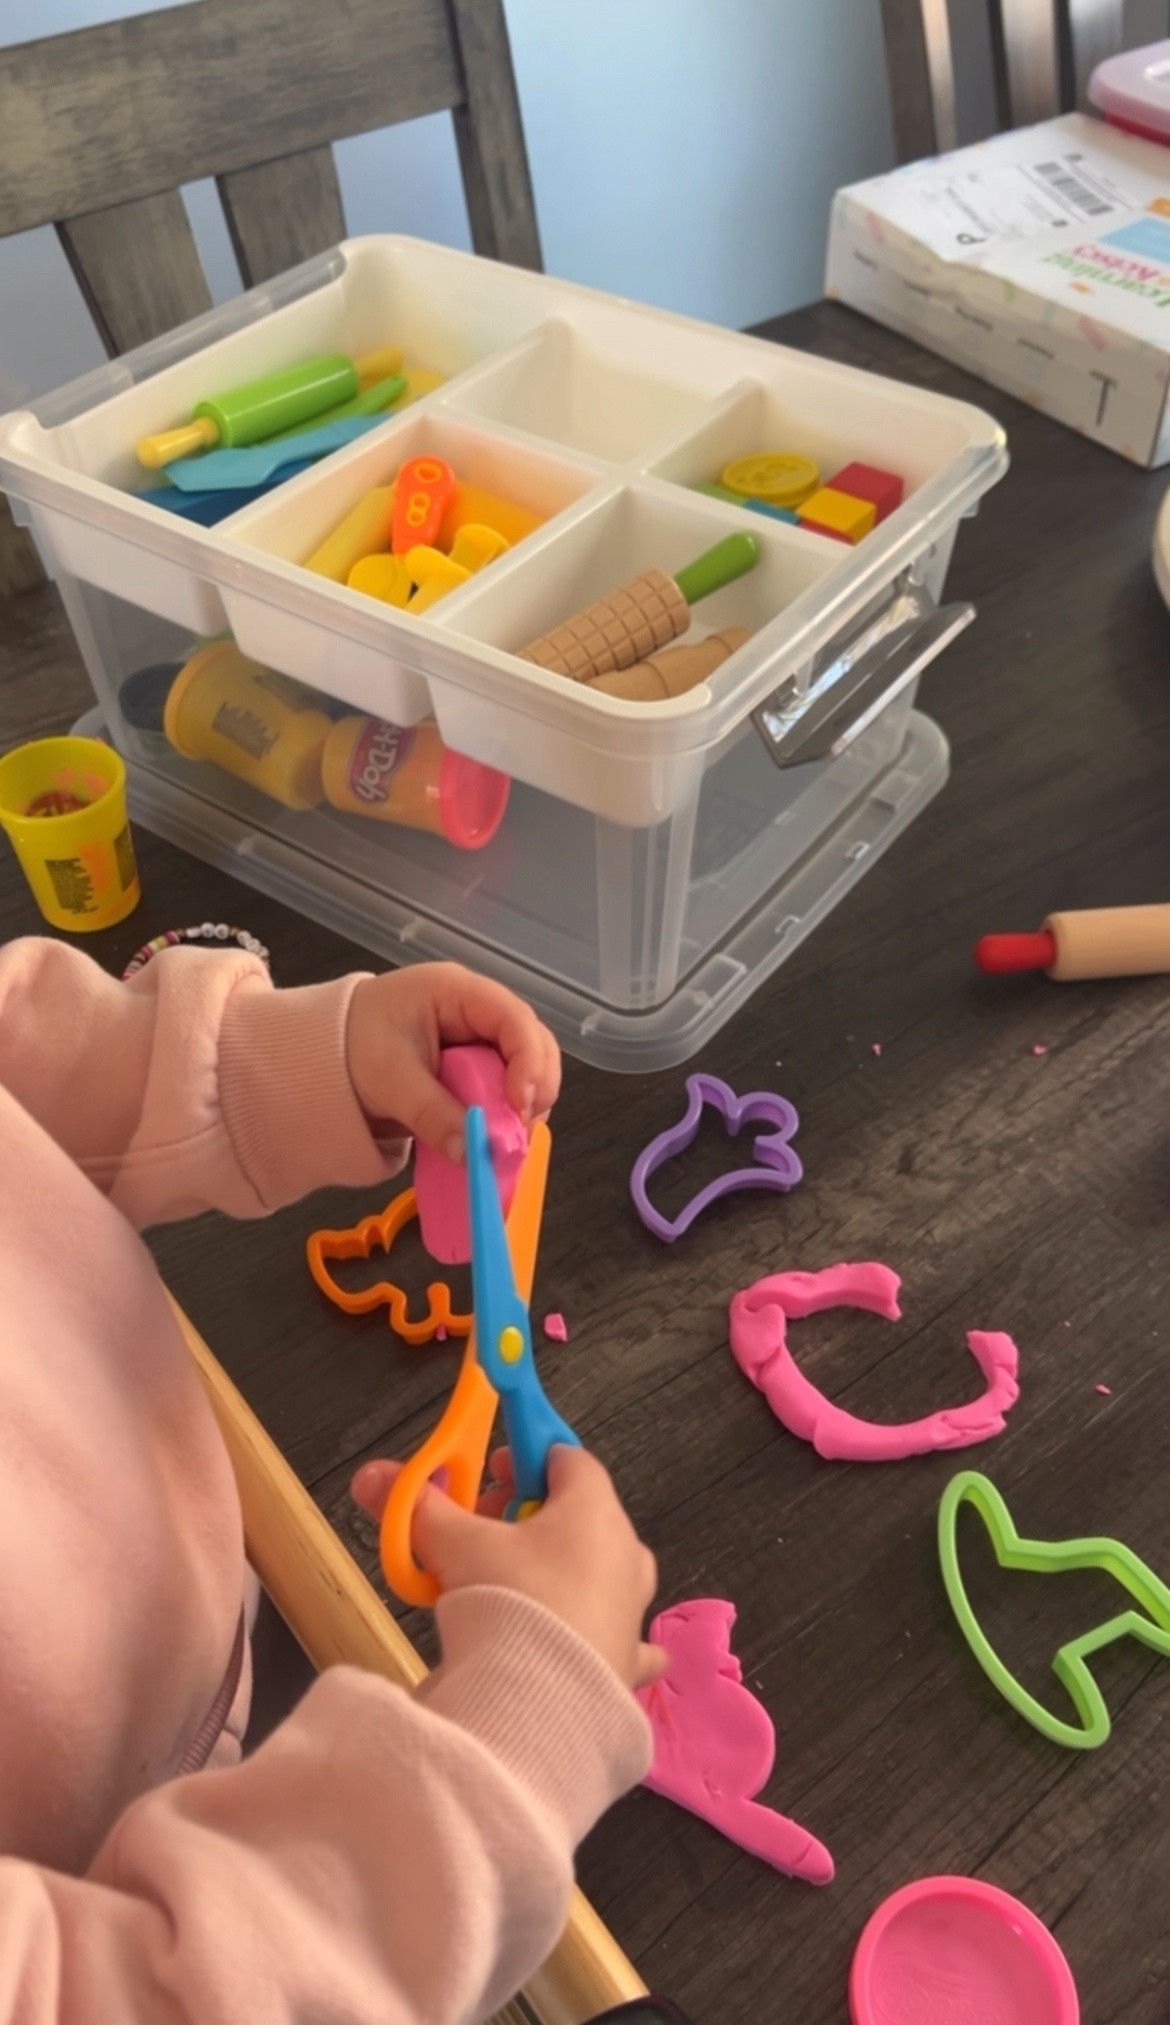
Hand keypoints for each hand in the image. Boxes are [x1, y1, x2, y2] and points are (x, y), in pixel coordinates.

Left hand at [346, 964, 559, 1161]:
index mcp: (457, 992)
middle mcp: (478, 1008)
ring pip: (528, 1065)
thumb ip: (433, 1115)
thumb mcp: (390, 1081)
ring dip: (525, 1103)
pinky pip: (508, 1084)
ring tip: (509, 1137)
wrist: (324, 1053)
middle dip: (534, 1087)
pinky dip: (508, 1111)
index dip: (528, 1062)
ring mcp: (480, 1034)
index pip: (514, 1018)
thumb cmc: (352, 1046)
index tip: (519, 1106)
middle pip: (533, 1041)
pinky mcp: (477, 1062)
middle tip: (520, 1130)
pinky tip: (498, 1133)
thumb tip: (473, 1155)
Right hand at [352, 1446, 663, 1690]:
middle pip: (577, 1514)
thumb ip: (418, 1507)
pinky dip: (600, 1629)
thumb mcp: (455, 1547)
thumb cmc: (509, 1604)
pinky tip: (585, 1641)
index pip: (566, 1458)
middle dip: (527, 1515)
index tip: (489, 1472)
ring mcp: (631, 1610)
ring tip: (504, 1588)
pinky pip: (621, 1634)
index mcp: (594, 1511)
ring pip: (596, 1570)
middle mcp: (625, 1554)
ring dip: (558, 1568)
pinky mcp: (626, 1662)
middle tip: (479, 1532)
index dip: (525, 1457)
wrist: (542, 1711)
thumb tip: (372, 1474)